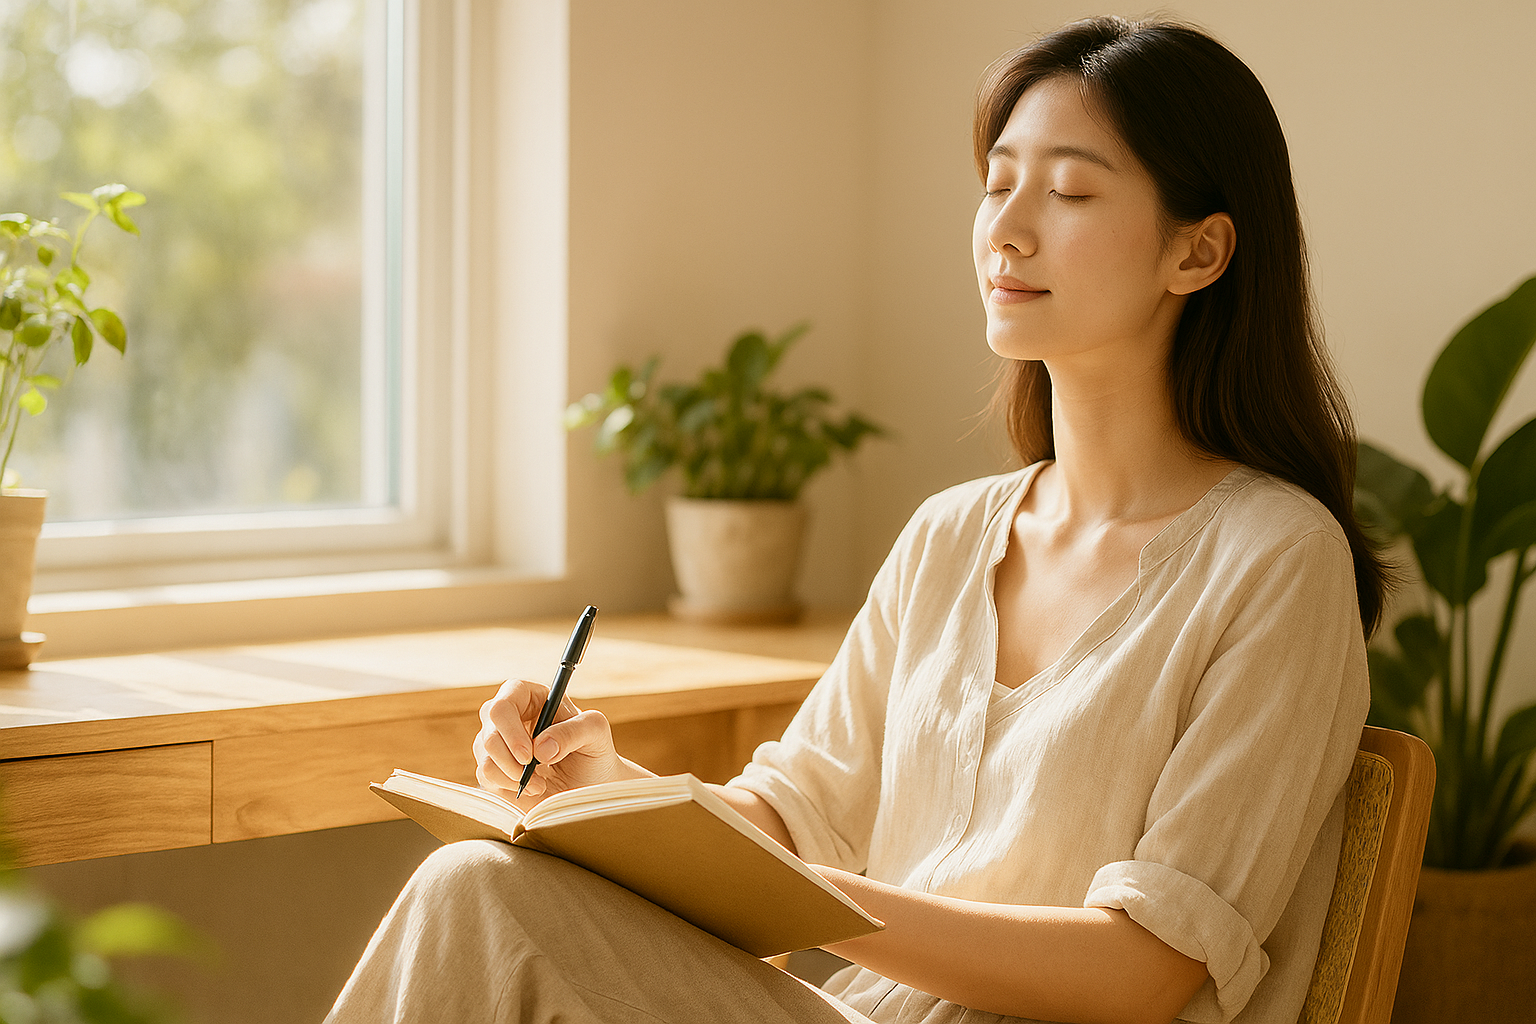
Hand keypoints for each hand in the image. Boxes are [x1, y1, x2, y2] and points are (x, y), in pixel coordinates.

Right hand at [473, 678, 626, 806]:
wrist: (589, 785)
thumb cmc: (593, 751)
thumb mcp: (595, 733)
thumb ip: (574, 732)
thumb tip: (541, 748)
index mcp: (530, 696)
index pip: (504, 703)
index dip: (510, 729)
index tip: (529, 755)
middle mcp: (509, 716)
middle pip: (489, 732)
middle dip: (510, 760)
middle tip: (537, 776)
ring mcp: (497, 742)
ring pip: (485, 757)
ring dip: (513, 777)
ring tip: (541, 784)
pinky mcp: (493, 768)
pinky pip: (487, 778)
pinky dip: (510, 788)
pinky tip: (533, 788)